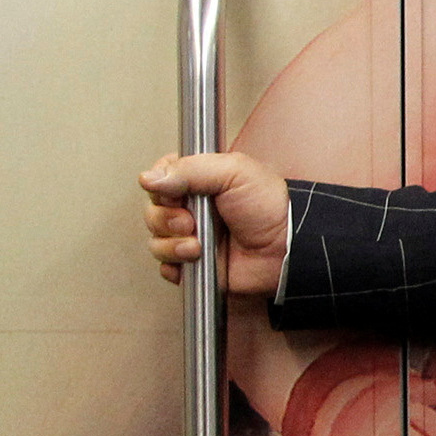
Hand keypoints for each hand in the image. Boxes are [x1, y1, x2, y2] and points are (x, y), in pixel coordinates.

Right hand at [141, 152, 289, 294]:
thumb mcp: (234, 172)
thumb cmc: (269, 208)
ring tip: (199, 245)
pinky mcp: (194, 264)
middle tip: (191, 222)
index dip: (160, 188)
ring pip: (156, 240)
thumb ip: (189, 168)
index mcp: (198, 181)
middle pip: (153, 212)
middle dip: (167, 219)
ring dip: (172, 244)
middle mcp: (192, 208)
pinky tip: (195, 259)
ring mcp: (191, 237)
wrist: (285, 249)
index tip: (175, 193)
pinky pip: (167, 266)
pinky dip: (175, 265)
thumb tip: (149, 178)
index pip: (158, 179)